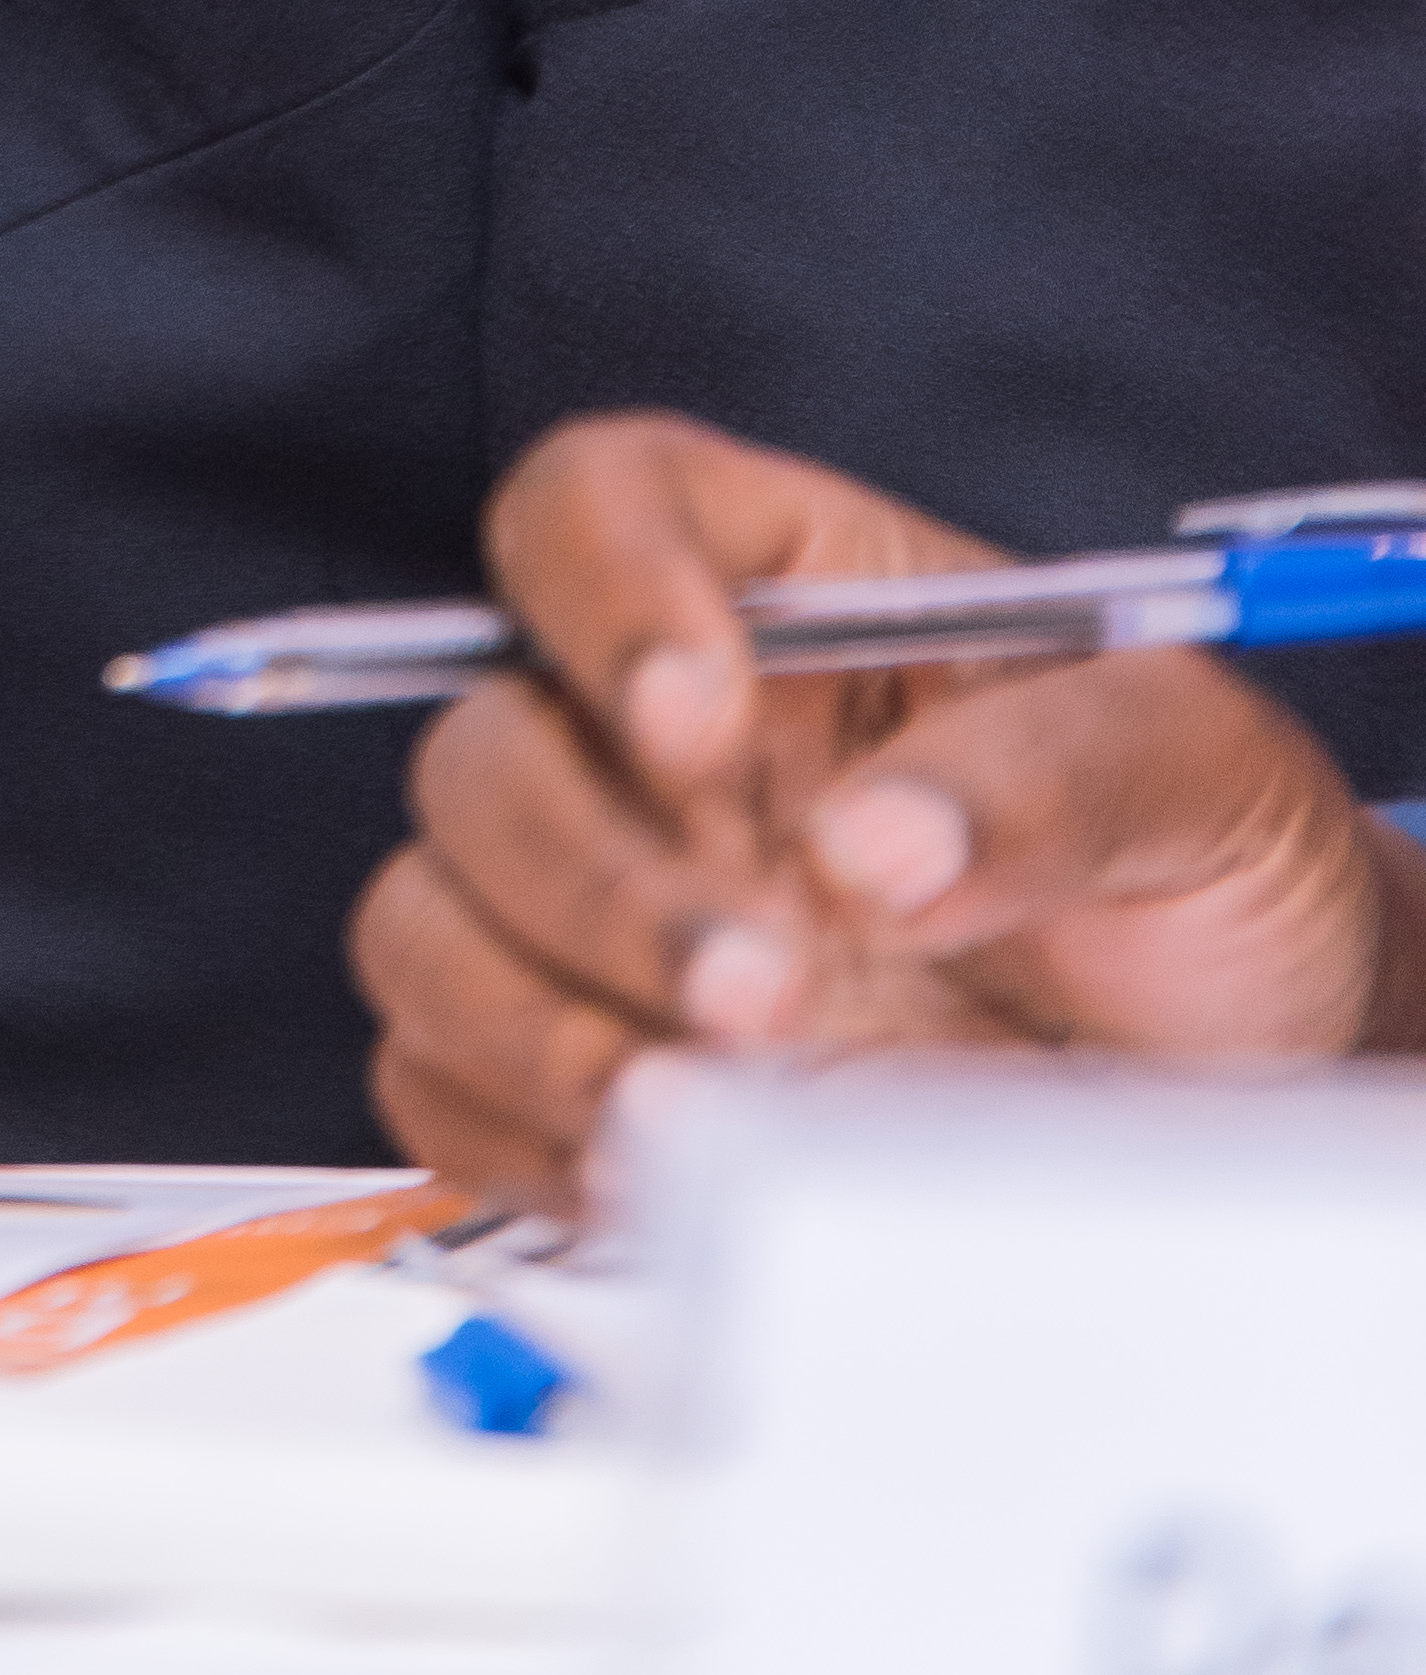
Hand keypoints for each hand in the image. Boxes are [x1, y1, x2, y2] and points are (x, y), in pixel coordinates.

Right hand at [350, 410, 1425, 1217]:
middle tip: (764, 991)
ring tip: (707, 1110)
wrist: (1247, 1071)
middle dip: (592, 880)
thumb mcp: (1194, 769)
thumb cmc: (1208, 872)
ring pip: (426, 917)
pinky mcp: (598, 1070)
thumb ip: (1054, 775)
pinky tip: (665, 1172)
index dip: (603, 591)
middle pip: (480, 742)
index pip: (595, 502)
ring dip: (536, 1019)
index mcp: (778, 592)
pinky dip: (522, 1136)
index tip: (696, 716)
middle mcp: (655, 745)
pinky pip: (444, 1086)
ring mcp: (613, 909)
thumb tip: (881, 843)